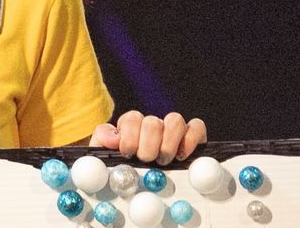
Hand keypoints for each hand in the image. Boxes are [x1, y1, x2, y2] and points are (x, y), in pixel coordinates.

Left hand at [90, 111, 207, 161]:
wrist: (135, 180)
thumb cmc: (122, 168)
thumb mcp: (105, 153)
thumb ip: (103, 139)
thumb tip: (114, 138)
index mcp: (131, 126)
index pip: (132, 118)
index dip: (130, 137)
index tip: (127, 154)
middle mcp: (152, 125)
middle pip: (153, 122)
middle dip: (148, 145)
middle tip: (146, 160)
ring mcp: (173, 130)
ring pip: (175, 120)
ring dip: (168, 143)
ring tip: (162, 160)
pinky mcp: (192, 138)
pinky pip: (196, 127)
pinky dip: (190, 139)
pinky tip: (182, 156)